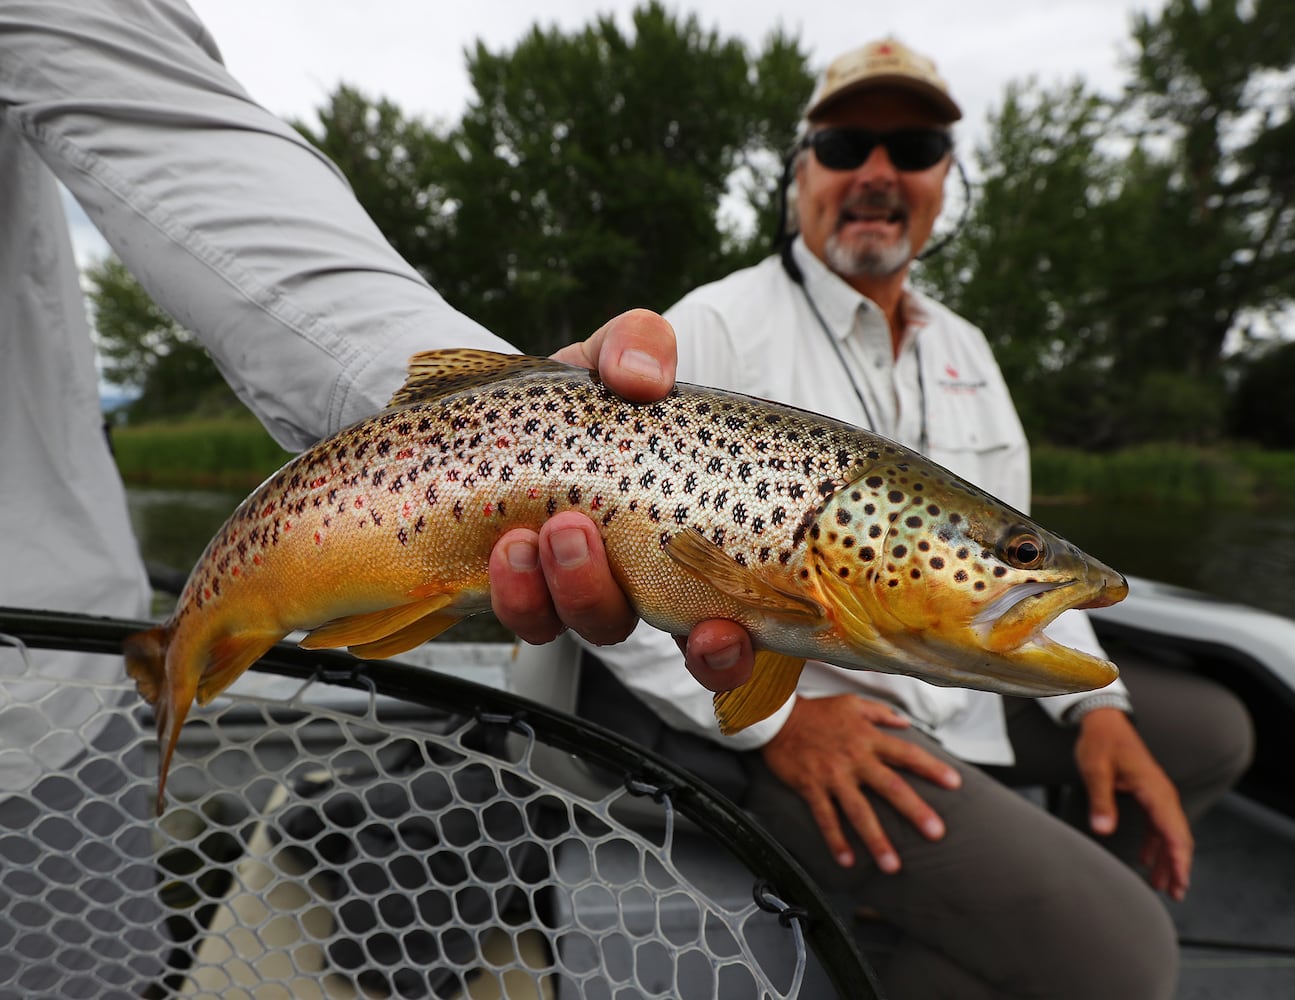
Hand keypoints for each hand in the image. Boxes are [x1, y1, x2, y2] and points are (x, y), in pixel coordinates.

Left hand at [488, 309, 754, 680]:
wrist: (504, 405)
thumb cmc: (587, 393)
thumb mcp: (619, 355)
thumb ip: (640, 346)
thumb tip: (644, 380)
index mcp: (705, 534)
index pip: (747, 615)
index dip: (736, 650)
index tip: (721, 633)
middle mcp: (659, 575)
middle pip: (684, 643)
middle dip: (644, 619)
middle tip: (595, 541)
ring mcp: (592, 587)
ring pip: (599, 625)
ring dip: (579, 590)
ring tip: (550, 533)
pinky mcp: (530, 593)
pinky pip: (532, 618)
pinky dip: (520, 592)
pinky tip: (508, 551)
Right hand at [762, 695, 961, 872]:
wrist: (777, 717)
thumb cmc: (817, 712)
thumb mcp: (851, 704)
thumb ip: (881, 714)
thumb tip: (906, 723)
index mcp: (868, 738)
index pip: (906, 754)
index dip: (931, 768)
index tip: (954, 783)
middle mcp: (854, 758)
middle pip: (890, 787)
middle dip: (914, 810)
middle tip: (936, 833)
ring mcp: (833, 776)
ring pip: (858, 811)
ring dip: (876, 839)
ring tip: (892, 865)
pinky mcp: (812, 788)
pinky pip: (826, 818)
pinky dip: (836, 840)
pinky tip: (848, 861)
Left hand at [1075, 708, 1193, 899]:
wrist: (1104, 721)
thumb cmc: (1100, 742)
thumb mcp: (1095, 770)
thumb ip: (1101, 800)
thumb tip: (1102, 830)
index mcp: (1154, 789)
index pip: (1173, 831)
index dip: (1179, 859)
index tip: (1181, 882)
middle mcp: (1162, 794)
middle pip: (1178, 836)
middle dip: (1178, 866)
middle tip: (1175, 894)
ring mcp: (1157, 794)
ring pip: (1169, 833)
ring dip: (1168, 859)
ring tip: (1164, 887)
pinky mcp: (1148, 794)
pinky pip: (1158, 825)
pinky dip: (1156, 844)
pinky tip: (1148, 861)